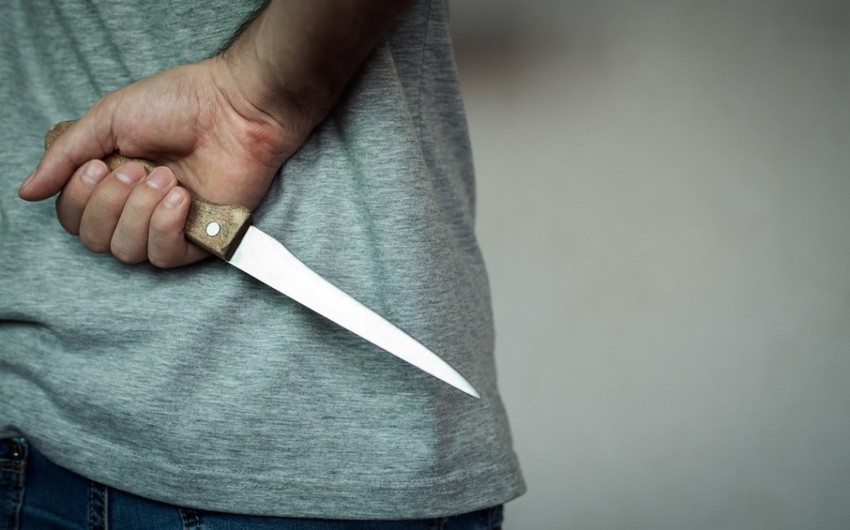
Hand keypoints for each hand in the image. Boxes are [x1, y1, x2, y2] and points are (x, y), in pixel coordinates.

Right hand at [18, 0, 411, 267]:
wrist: (235, 108)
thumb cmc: (181, 103)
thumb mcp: (108, 119)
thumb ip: (66, 156)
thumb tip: (28, 191)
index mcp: (112, 180)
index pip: (73, 216)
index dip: (77, 198)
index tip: (100, 164)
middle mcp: (136, 206)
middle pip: (94, 238)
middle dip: (108, 203)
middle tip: (136, 167)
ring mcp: (168, 224)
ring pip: (125, 251)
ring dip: (138, 211)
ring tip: (164, 177)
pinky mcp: (199, 238)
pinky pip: (162, 257)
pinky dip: (163, 226)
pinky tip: (180, 197)